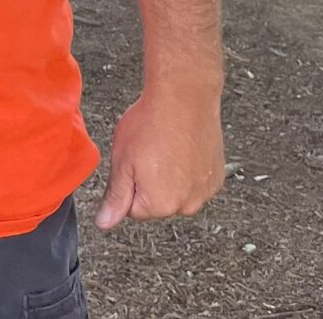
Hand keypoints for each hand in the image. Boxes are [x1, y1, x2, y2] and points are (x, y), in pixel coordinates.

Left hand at [96, 85, 224, 229]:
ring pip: (176, 192)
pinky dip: (187, 169)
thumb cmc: (150, 125)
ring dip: (169, 177)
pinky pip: (194, 181)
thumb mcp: (122, 161)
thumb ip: (115, 197)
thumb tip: (105, 223)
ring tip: (164, 148)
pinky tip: (181, 148)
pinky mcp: (216, 177)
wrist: (184, 99)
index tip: (131, 163)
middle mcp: (187, 205)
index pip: (132, 210)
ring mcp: (206, 191)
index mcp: (160, 204)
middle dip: (148, 183)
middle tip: (147, 153)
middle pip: (156, 203)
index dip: (127, 184)